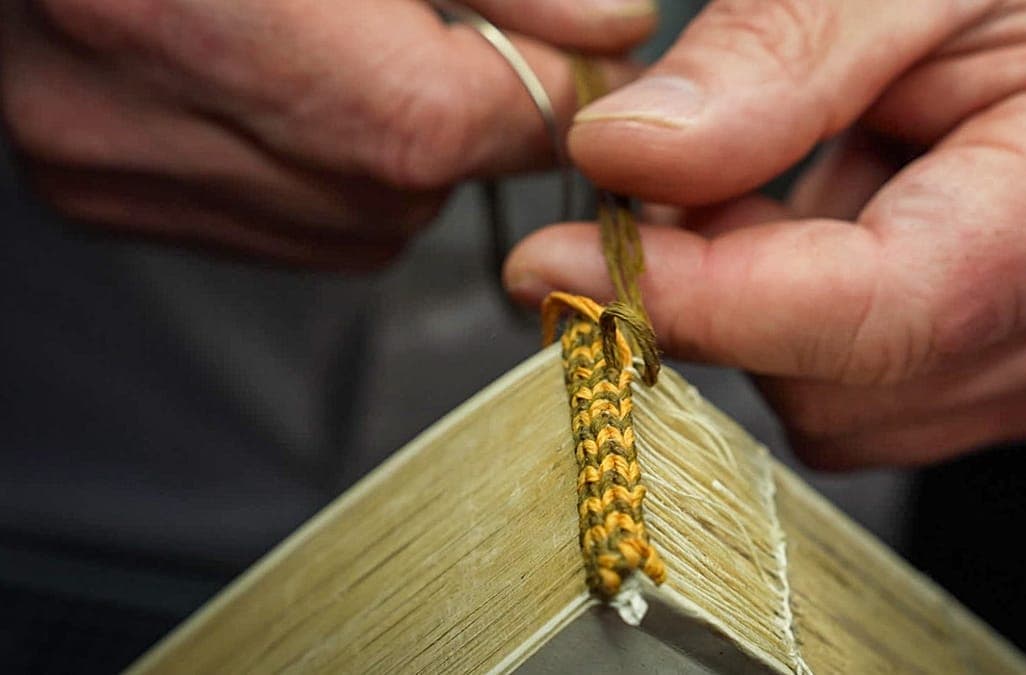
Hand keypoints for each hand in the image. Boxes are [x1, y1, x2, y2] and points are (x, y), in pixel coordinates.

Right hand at [0, 0, 652, 269]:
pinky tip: (284, 90)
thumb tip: (609, 35)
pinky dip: (321, 176)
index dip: (546, 93)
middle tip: (439, 38)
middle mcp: (161, 124)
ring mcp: (121, 175)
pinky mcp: (98, 195)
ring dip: (392, 154)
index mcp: (241, 30)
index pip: (464, 127)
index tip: (575, 62)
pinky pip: (281, 227)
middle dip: (461, 119)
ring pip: (354, 226)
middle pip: (411, 189)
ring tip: (342, 49)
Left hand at [506, 0, 1025, 467]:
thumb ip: (780, 60)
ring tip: (787, 180)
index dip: (700, 301)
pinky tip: (841, 220)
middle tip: (671, 179)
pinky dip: (813, 326)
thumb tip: (623, 153)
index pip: (877, 312)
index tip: (559, 266)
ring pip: (843, 411)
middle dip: (718, 291)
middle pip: (838, 383)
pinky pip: (878, 401)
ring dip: (764, 310)